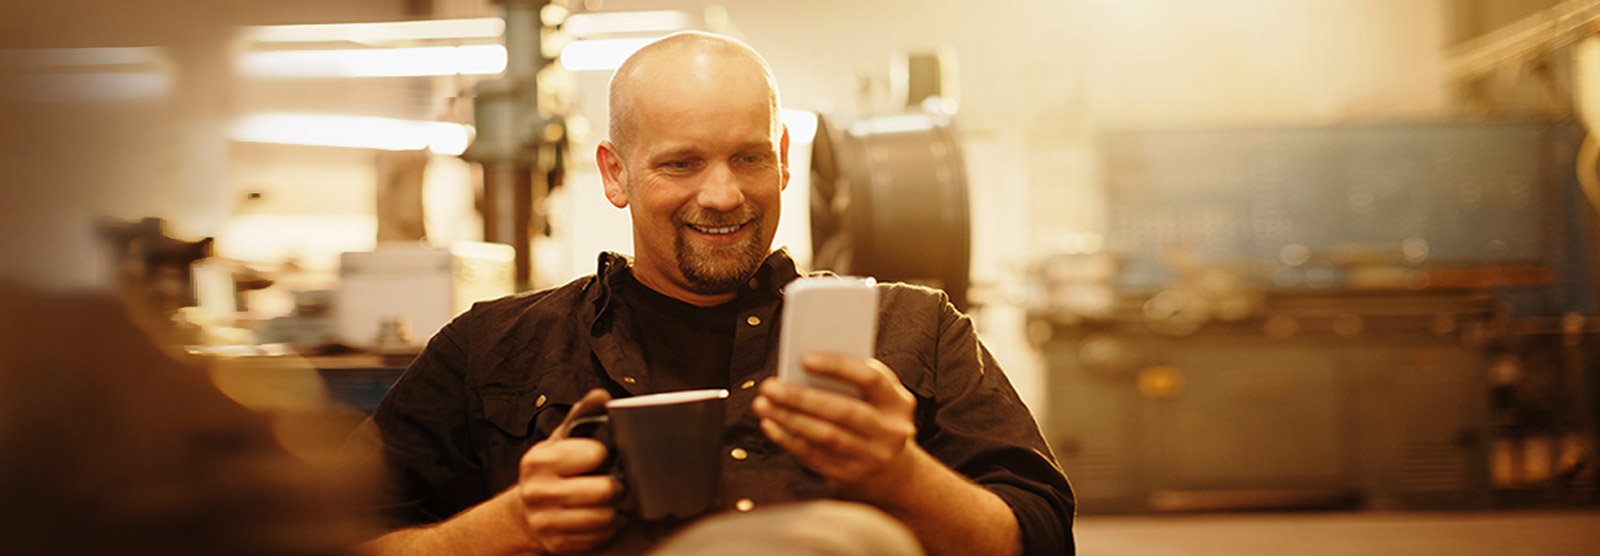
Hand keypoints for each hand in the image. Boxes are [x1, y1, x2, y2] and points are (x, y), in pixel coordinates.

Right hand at [513, 389, 623, 554]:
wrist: (523, 513)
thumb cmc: (548, 472)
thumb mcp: (559, 441)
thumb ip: (580, 415)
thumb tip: (600, 395)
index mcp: (541, 461)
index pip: (595, 454)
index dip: (603, 455)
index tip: (600, 457)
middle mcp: (540, 492)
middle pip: (605, 491)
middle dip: (616, 486)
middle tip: (613, 482)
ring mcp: (547, 522)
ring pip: (606, 517)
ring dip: (614, 510)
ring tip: (606, 502)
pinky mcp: (558, 544)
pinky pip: (601, 537)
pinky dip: (606, 529)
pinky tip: (597, 517)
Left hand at [753, 353, 918, 499]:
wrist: (894, 474)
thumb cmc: (875, 421)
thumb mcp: (877, 401)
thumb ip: (851, 383)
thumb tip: (801, 369)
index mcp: (898, 402)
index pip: (871, 379)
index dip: (838, 367)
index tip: (804, 359)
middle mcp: (891, 431)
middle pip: (843, 411)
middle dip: (802, 398)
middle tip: (770, 386)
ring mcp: (873, 457)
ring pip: (826, 436)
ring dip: (790, 419)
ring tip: (763, 404)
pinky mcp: (852, 476)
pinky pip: (815, 456)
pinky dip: (789, 440)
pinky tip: (771, 425)